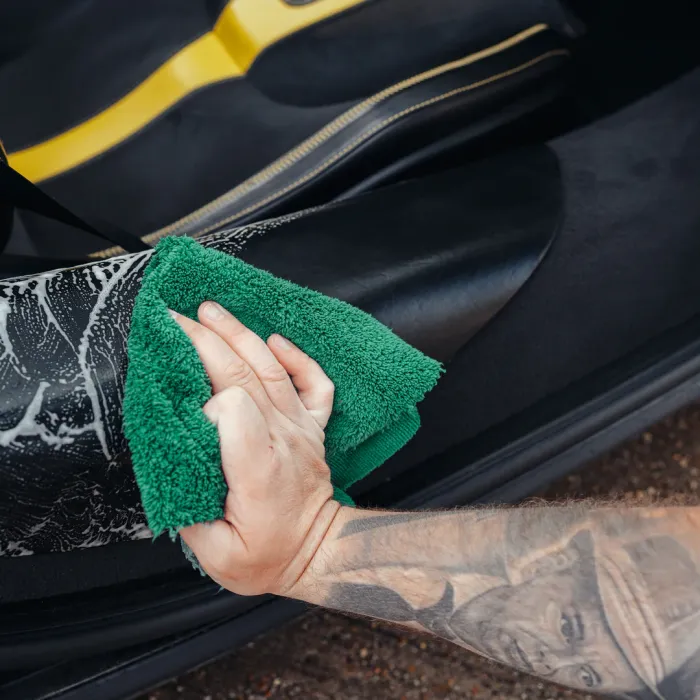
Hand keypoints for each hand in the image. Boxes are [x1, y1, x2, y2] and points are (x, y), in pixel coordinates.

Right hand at [172, 301, 340, 596]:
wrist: (319, 553)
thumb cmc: (267, 557)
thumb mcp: (217, 555)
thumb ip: (189, 511)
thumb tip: (169, 466)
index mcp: (259, 468)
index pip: (234, 409)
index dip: (204, 399)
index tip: (181, 403)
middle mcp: (284, 438)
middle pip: (245, 376)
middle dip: (207, 342)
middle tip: (175, 317)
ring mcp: (301, 428)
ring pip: (273, 370)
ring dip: (240, 335)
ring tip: (211, 311)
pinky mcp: (312, 426)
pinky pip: (314, 384)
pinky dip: (297, 357)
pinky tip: (275, 339)